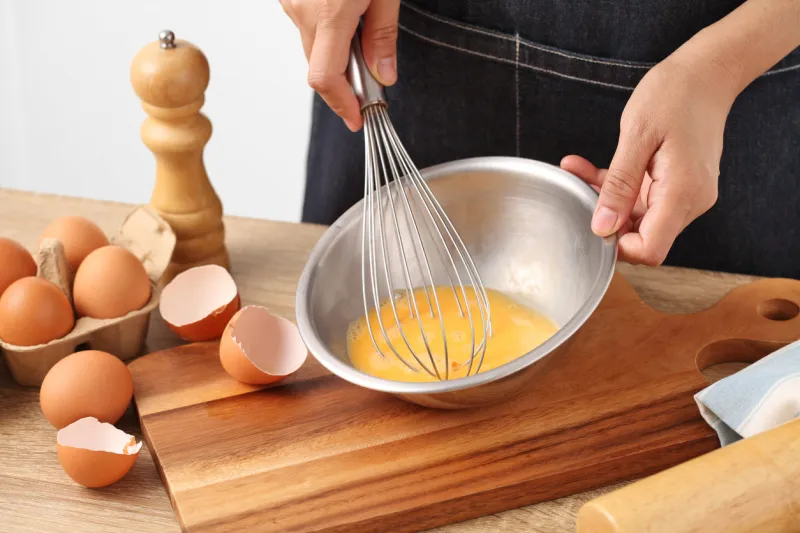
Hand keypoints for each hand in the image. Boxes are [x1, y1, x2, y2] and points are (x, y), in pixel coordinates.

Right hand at [280, 0, 400, 131]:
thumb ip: (383, 35)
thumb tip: (383, 74)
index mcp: (330, 13)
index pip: (327, 78)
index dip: (341, 105)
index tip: (356, 118)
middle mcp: (303, 10)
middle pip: (320, 68)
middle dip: (346, 80)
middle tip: (372, 71)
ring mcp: (291, 3)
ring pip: (313, 48)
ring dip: (335, 53)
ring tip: (359, 26)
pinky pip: (306, 27)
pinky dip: (325, 32)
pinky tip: (342, 12)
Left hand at [561, 55, 738, 265]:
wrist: (707, 72)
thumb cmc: (675, 94)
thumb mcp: (636, 136)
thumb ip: (619, 186)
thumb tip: (602, 227)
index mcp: (682, 193)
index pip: (650, 250)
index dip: (618, 246)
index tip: (593, 221)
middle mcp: (690, 201)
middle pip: (643, 236)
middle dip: (606, 219)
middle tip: (577, 191)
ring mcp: (687, 194)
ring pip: (638, 217)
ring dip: (607, 200)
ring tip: (578, 171)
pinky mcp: (679, 185)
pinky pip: (643, 198)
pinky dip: (618, 188)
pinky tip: (590, 169)